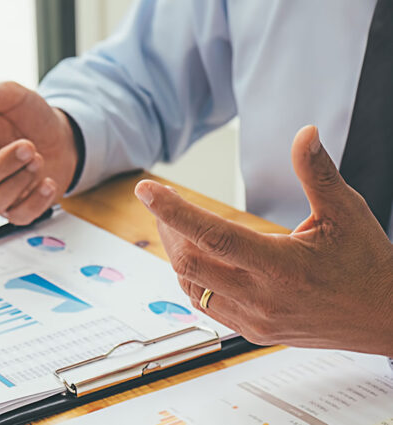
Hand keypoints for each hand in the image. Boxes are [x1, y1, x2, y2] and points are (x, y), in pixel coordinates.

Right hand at [0, 77, 78, 224]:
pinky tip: (47, 182)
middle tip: (28, 146)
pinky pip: (17, 218)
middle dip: (2, 166)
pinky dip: (35, 202)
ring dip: (18, 183)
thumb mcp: (11, 97)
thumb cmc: (30, 117)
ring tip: (38, 159)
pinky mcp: (16, 208)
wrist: (62, 137)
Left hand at [134, 125, 392, 355]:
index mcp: (284, 267)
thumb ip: (318, 173)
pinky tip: (198, 258)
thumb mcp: (347, 212)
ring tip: (175, 227)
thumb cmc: (369, 265)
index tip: (147, 190)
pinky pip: (207, 305)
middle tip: (162, 204)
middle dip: (169, 229)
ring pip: (192, 287)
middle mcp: (263, 298)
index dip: (175, 212)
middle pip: (190, 263)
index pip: (214, 236)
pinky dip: (193, 279)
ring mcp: (256, 319)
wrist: (387, 319)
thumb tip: (305, 134)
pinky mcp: (254, 332)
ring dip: (178, 255)